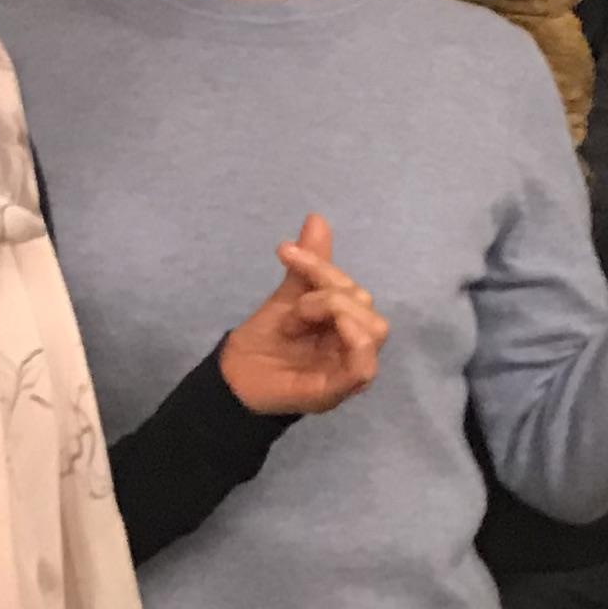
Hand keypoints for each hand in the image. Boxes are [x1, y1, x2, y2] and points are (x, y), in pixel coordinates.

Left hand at [216, 211, 388, 414]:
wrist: (234, 376)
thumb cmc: (265, 340)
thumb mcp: (287, 297)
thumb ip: (309, 267)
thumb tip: (317, 218)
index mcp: (345, 324)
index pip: (354, 290)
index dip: (323, 267)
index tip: (284, 252)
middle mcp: (353, 345)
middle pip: (367, 307)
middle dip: (331, 291)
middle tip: (294, 303)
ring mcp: (347, 368)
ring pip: (374, 331)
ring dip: (337, 310)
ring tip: (299, 316)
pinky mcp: (336, 390)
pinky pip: (363, 368)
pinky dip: (355, 344)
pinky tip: (335, 325)